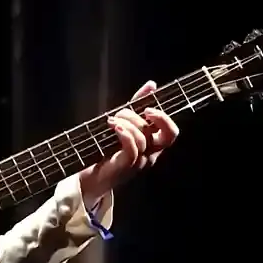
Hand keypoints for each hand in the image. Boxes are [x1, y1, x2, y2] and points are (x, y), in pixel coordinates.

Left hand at [79, 80, 179, 201]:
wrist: (91, 177)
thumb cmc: (108, 150)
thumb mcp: (124, 124)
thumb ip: (137, 106)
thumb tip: (152, 85)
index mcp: (153, 145)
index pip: (172, 133)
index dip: (164, 118)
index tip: (147, 108)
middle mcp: (150, 155)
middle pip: (164, 135)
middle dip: (145, 117)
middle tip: (122, 113)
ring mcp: (139, 162)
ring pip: (143, 138)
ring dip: (126, 123)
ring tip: (110, 121)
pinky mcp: (126, 166)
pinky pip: (133, 148)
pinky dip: (124, 134)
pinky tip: (113, 127)